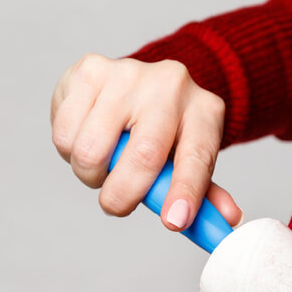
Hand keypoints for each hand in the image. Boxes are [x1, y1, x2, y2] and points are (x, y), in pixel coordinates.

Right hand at [50, 53, 242, 230]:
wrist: (143, 81)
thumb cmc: (168, 129)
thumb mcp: (191, 156)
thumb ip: (204, 192)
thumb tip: (226, 221)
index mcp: (204, 111)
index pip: (197, 157)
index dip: (185, 192)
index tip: (174, 221)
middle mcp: (171, 85)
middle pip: (143, 156)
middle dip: (123, 196)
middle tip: (117, 204)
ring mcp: (128, 73)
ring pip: (92, 150)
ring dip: (90, 174)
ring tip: (103, 162)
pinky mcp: (88, 70)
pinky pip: (65, 133)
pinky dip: (68, 151)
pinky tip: (86, 136)